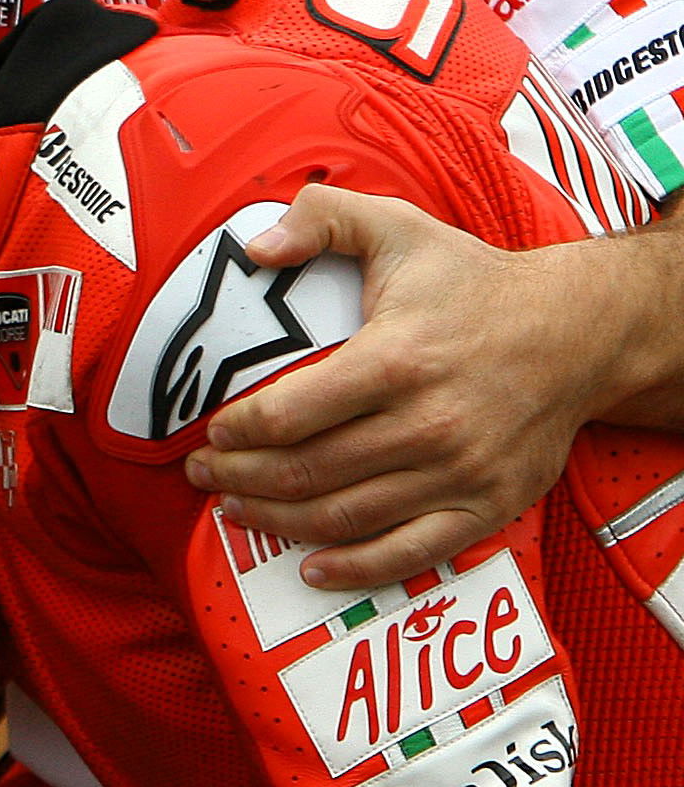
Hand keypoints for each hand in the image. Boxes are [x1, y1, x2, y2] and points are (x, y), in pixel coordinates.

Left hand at [185, 185, 650, 588]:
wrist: (581, 332)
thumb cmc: (475, 283)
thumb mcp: (399, 229)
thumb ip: (322, 218)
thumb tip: (255, 249)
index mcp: (397, 360)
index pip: (291, 413)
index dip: (239, 431)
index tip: (213, 432)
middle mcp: (429, 424)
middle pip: (307, 470)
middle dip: (241, 479)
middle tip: (205, 474)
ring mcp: (460, 472)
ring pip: (345, 516)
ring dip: (278, 520)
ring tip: (237, 508)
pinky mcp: (487, 505)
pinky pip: (410, 552)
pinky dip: (354, 568)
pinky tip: (310, 566)